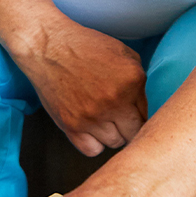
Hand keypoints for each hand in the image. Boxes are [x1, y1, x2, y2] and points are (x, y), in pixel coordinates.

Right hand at [12, 19, 147, 156]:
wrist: (48, 46)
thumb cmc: (85, 47)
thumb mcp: (123, 53)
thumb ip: (138, 81)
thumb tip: (143, 108)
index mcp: (132, 81)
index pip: (147, 114)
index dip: (138, 114)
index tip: (130, 112)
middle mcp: (115, 101)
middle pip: (134, 134)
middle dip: (129, 127)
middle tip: (119, 119)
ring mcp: (92, 116)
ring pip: (115, 143)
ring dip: (111, 134)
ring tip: (102, 119)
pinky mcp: (72, 125)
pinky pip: (92, 150)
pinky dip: (94, 143)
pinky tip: (90, 129)